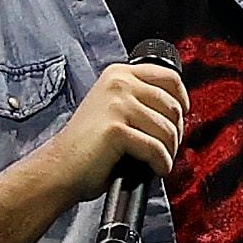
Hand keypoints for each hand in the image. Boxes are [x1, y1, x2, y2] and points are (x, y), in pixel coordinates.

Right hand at [36, 61, 188, 203]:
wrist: (60, 168)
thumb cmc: (89, 145)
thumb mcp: (114, 108)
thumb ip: (141, 100)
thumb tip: (179, 111)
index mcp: (118, 74)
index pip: (170, 78)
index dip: (182, 100)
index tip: (179, 119)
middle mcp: (118, 82)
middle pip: (173, 107)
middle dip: (175, 134)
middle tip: (164, 149)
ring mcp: (116, 104)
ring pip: (168, 130)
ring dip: (168, 152)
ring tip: (156, 161)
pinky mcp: (116, 129)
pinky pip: (156, 149)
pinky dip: (161, 164)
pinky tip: (153, 169)